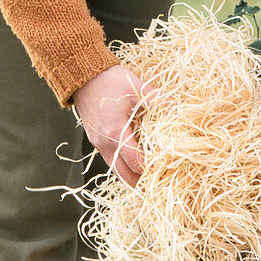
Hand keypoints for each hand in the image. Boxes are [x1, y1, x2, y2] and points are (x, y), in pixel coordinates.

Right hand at [73, 66, 154, 187]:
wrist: (82, 76)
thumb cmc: (110, 80)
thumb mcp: (137, 87)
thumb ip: (158, 100)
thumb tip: (177, 109)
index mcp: (116, 131)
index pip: (136, 161)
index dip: (151, 168)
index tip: (166, 168)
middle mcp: (104, 142)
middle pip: (124, 175)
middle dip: (140, 182)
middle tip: (158, 185)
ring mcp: (97, 143)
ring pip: (115, 169)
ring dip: (131, 176)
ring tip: (148, 178)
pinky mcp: (95, 139)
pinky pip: (110, 159)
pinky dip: (122, 165)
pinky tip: (134, 162)